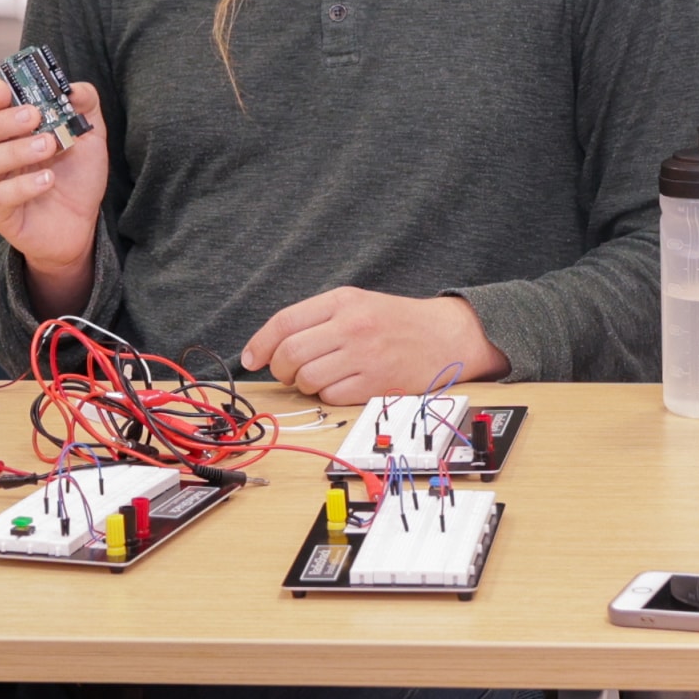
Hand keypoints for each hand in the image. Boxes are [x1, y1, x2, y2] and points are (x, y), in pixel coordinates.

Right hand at [0, 77, 108, 315]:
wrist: (82, 225)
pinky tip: (48, 180)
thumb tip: (74, 88)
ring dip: (16, 150)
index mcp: (12, 134)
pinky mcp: (1, 214)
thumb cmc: (77, 179)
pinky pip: (0, 196)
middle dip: (2, 121)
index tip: (5, 87)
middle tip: (34, 116)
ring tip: (49, 147)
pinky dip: (24, 185)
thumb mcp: (90, 137)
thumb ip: (85, 106)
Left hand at [239, 288, 509, 404]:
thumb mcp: (357, 304)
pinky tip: (342, 386)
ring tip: (319, 377)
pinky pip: (331, 396)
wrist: (448, 336)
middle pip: (291, 353)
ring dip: (305, 384)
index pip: (285, 322)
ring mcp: (365, 356)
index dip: (260, 343)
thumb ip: (316, 319)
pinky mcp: (377, 383)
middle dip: (281, 369)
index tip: (250, 359)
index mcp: (343, 301)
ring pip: (307, 378)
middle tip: (289, 372)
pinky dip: (328, 396)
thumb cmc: (396, 322)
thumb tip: (270, 347)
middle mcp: (352, 326)